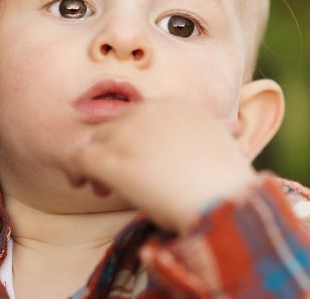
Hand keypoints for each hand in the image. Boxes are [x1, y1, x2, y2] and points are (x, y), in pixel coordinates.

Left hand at [65, 98, 255, 233]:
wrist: (224, 204)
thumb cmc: (228, 185)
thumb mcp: (225, 147)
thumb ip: (216, 133)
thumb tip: (232, 128)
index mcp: (178, 106)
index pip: (142, 115)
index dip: (135, 138)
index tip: (141, 160)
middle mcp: (150, 111)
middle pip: (116, 124)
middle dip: (113, 150)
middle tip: (113, 181)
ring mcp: (128, 133)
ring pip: (97, 139)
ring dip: (96, 163)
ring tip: (100, 189)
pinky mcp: (111, 158)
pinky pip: (81, 157)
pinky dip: (77, 170)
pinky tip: (82, 184)